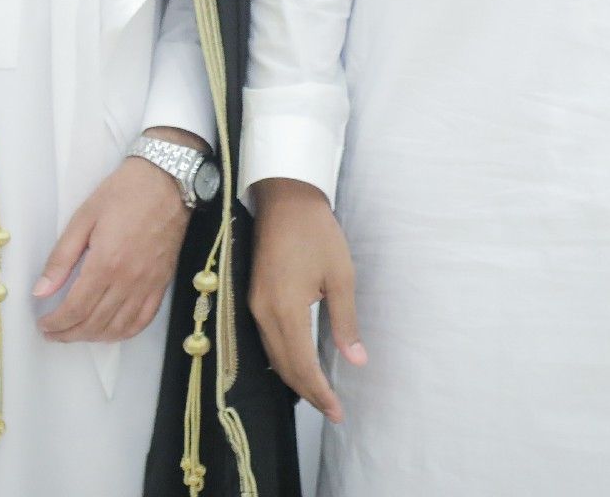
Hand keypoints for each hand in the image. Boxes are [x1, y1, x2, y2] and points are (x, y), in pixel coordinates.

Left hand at [31, 128, 199, 342]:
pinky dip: (123, 333)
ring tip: (75, 333)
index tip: (43, 324)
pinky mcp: (162, 284)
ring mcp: (148, 285)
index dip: (56, 323)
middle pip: (95, 323)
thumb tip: (40, 290)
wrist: (168, 181)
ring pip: (118, 328)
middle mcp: (128, 281)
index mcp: (106, 263)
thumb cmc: (123, 193)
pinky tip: (109, 331)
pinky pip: (143, 320)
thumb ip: (61, 257)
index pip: (76, 308)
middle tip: (52, 332)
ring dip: (93, 337)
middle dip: (69, 334)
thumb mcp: (84, 217)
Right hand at [247, 177, 366, 423]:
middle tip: (332, 411)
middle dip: (308, 392)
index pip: (301, 365)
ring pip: (273, 356)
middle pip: (284, 367)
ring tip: (319, 395)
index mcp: (286, 310)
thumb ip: (345, 321)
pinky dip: (284, 360)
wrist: (285, 197)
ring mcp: (254, 305)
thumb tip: (355, 360)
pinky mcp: (254, 297)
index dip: (319, 392)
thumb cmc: (317, 233)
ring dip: (295, 378)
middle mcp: (263, 313)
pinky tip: (299, 365)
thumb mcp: (340, 275)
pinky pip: (267, 341)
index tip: (337, 411)